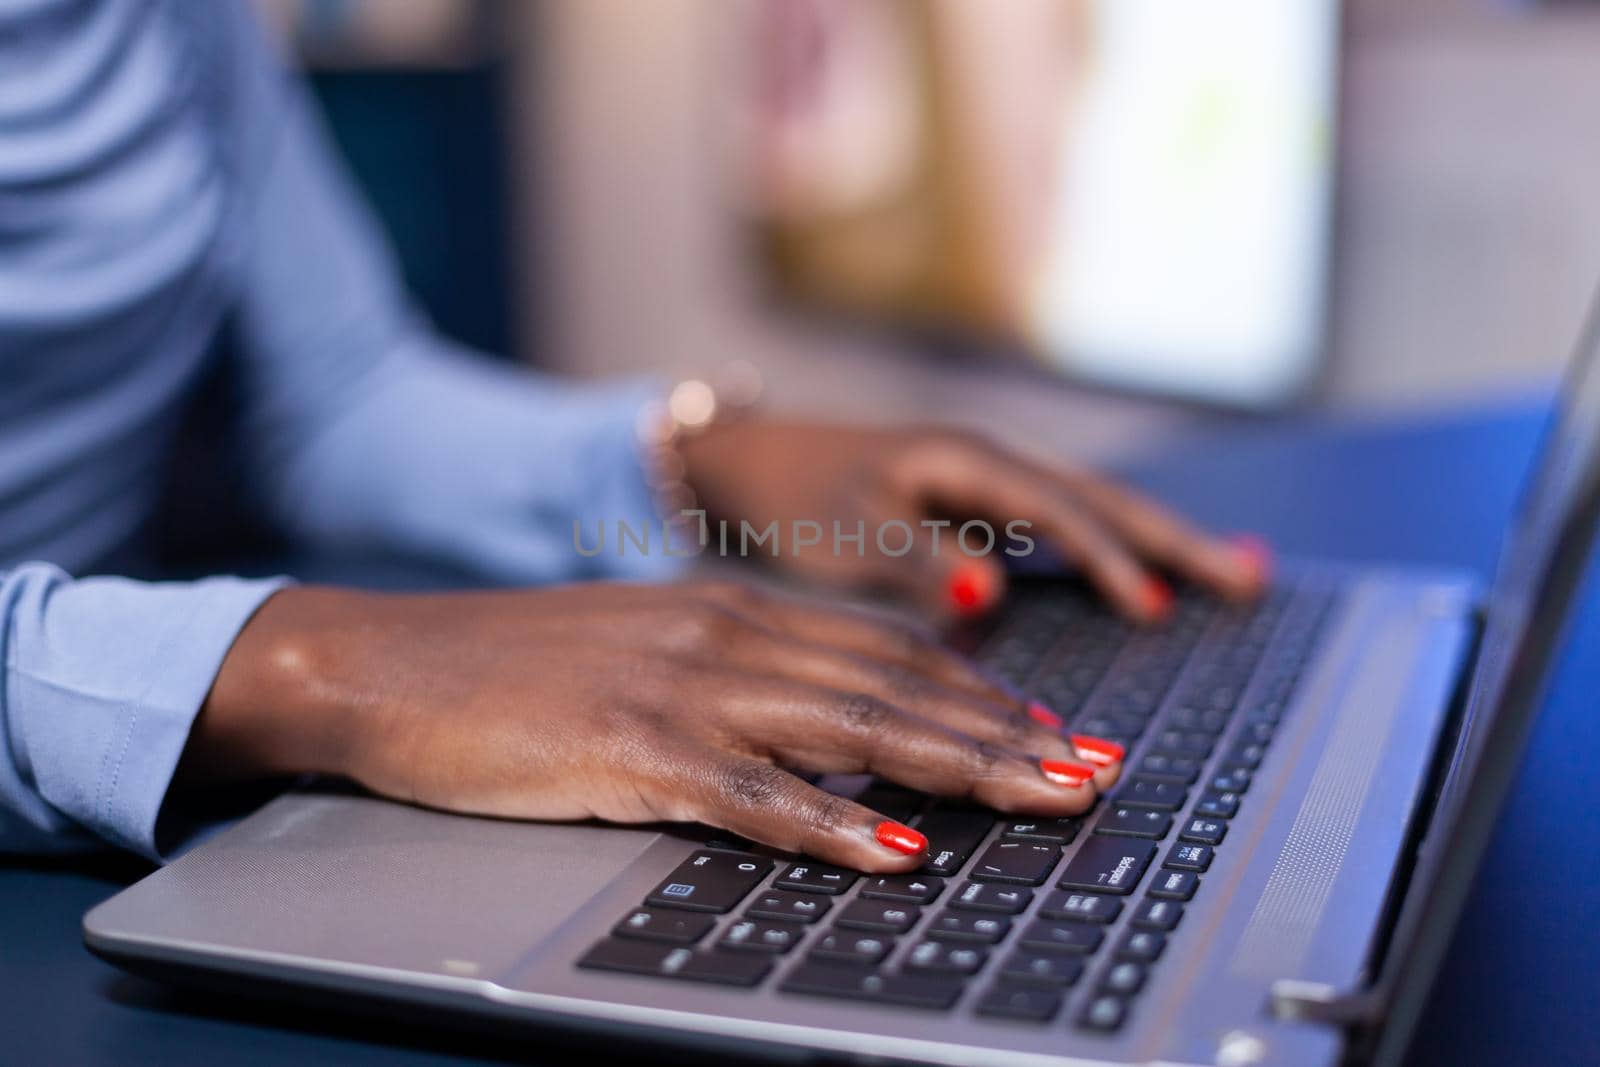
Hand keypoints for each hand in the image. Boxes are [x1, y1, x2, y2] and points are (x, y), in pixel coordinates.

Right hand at [187, 580, 1126, 871]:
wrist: (388, 661)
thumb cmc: (513, 672)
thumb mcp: (646, 655)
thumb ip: (739, 685)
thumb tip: (829, 738)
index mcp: (734, 613)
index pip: (888, 653)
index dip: (984, 694)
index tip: (1059, 732)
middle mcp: (727, 636)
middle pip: (898, 686)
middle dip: (1009, 732)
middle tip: (1098, 770)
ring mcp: (682, 688)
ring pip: (853, 727)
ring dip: (962, 765)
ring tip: (1047, 797)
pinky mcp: (630, 747)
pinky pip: (752, 794)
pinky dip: (831, 824)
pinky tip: (893, 850)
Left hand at [679, 420, 1270, 620]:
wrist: (737, 465)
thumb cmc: (786, 500)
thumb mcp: (843, 535)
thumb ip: (917, 564)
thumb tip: (993, 593)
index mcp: (964, 460)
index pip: (1059, 508)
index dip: (1108, 556)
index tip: (1152, 607)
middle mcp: (985, 464)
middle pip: (1099, 497)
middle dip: (1173, 537)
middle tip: (1248, 577)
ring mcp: (981, 484)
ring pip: (1086, 509)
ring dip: (1151, 539)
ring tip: (1225, 573)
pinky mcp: (968, 510)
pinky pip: (1055, 528)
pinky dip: (1101, 550)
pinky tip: (1131, 574)